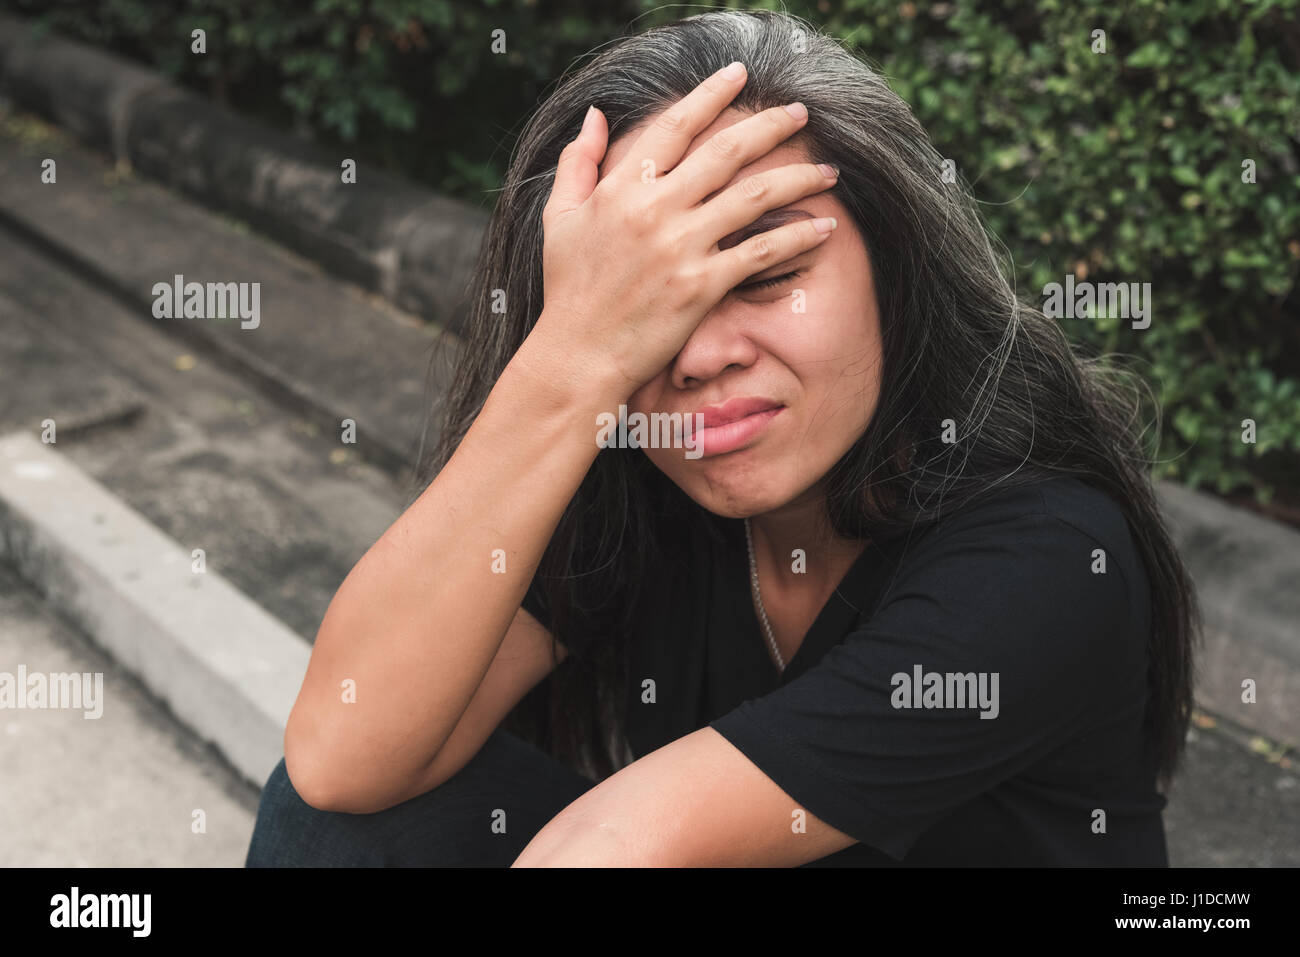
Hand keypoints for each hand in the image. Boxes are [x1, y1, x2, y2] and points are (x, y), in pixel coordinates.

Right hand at [533, 60, 839, 401]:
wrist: (578, 355)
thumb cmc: (568, 290)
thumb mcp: (560, 218)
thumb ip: (577, 162)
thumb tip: (597, 115)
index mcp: (621, 189)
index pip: (674, 127)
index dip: (710, 95)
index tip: (739, 75)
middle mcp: (654, 210)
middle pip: (726, 152)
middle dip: (771, 126)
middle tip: (802, 114)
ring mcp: (680, 247)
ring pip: (754, 196)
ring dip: (799, 178)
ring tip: (829, 172)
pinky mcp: (701, 286)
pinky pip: (761, 253)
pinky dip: (797, 236)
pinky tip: (824, 227)